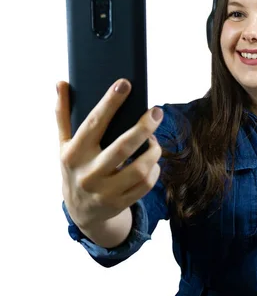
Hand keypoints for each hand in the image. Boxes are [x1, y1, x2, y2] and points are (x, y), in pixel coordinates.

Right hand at [56, 79, 163, 229]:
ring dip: (153, 150)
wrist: (81, 212)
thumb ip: (63, 115)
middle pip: (123, 147)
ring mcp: (105, 192)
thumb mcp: (64, 144)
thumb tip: (61, 83)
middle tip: (157, 112)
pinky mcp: (120, 203)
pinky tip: (151, 161)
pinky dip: (154, 169)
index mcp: (73, 154)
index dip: (109, 103)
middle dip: (144, 127)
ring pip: (140, 168)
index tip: (125, 84)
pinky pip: (147, 183)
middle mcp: (88, 174)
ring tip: (152, 141)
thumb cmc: (75, 168)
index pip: (93, 124)